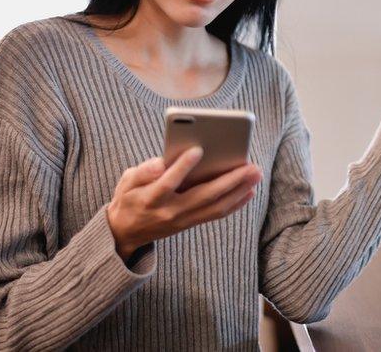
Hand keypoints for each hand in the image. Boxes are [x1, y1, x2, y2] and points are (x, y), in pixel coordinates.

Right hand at [106, 146, 262, 261]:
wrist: (126, 232)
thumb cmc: (128, 199)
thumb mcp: (125, 183)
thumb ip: (143, 172)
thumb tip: (161, 163)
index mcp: (151, 198)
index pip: (168, 182)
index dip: (182, 166)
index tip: (198, 149)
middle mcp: (170, 212)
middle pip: (204, 196)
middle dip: (230, 180)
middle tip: (250, 165)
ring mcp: (183, 220)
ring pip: (216, 206)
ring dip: (239, 191)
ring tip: (255, 175)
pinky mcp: (191, 223)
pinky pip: (217, 214)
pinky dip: (235, 203)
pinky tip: (249, 191)